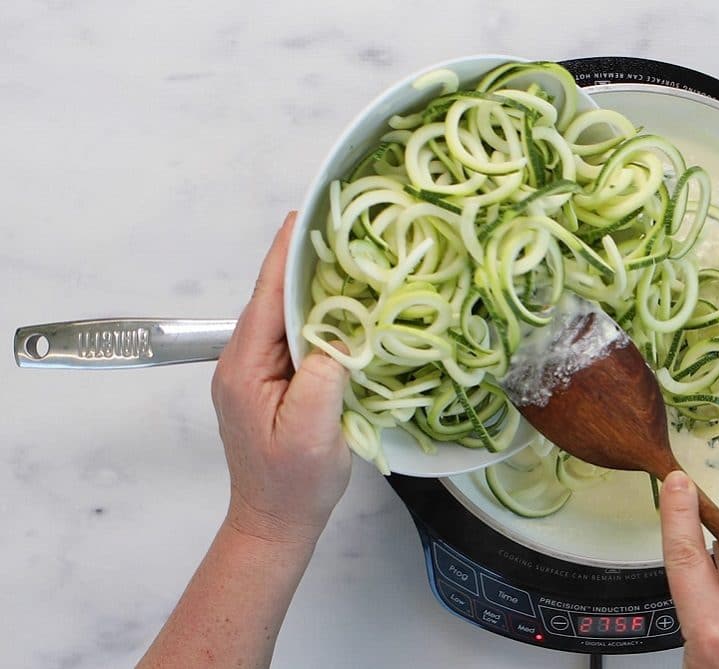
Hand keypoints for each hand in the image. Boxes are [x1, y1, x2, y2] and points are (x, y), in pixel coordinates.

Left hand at [212, 211, 350, 546]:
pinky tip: (345, 310)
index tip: (306, 214)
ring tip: (351, 260)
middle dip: (306, 262)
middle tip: (344, 231)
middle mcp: (243, 361)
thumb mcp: (314, 432)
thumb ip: (325, 376)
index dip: (287, 254)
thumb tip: (343, 331)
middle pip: (274, 300)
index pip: (267, 297)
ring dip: (315, 290)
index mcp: (245, 366)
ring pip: (285, 318)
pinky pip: (294, 339)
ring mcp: (255, 372)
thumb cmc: (293, 485)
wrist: (274, 523)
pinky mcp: (271, 383)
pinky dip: (318, 318)